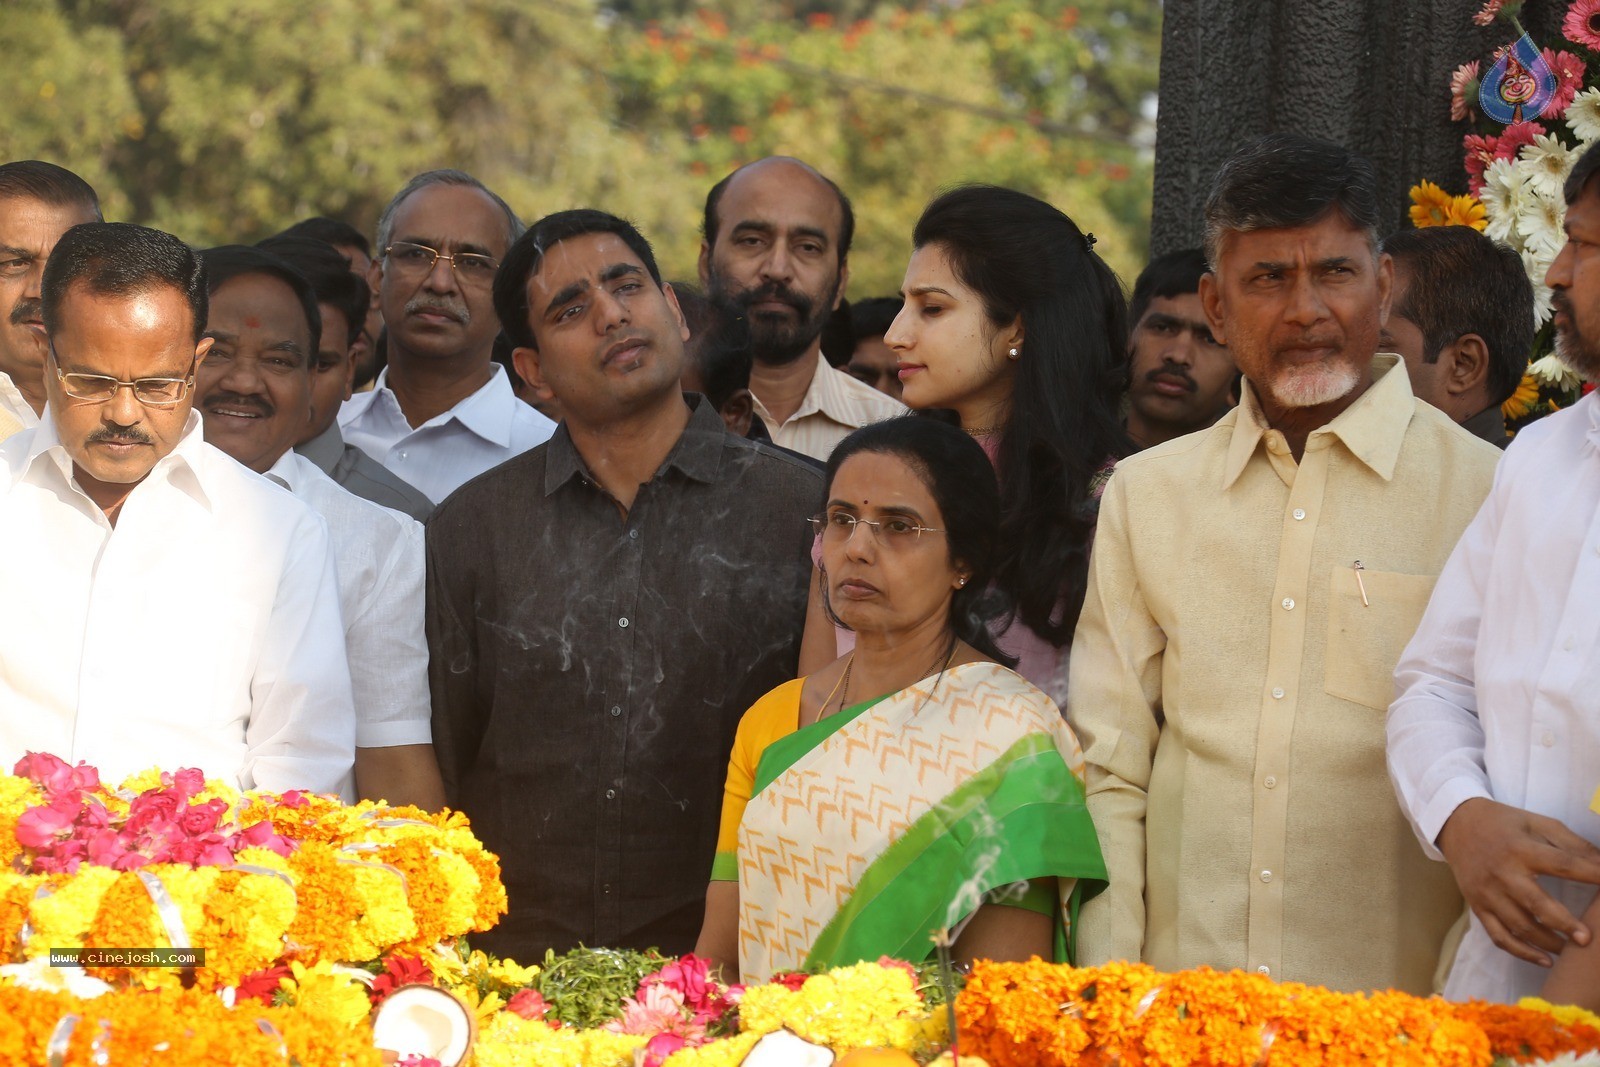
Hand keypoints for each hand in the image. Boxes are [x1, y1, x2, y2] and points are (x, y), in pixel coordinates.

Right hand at [1437, 797, 1599, 966]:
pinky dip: (1522, 952)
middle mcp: (1503, 873)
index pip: (1562, 865)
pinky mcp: (1478, 906)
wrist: (1456, 824)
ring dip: (1548, 942)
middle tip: (1587, 938)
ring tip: (1573, 951)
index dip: (1591, 875)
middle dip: (1564, 923)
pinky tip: (1545, 961)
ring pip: (1520, 926)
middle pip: (1536, 903)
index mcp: (1521, 849)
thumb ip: (1571, 843)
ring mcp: (1488, 893)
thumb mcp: (1537, 822)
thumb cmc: (1504, 824)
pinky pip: (1499, 936)